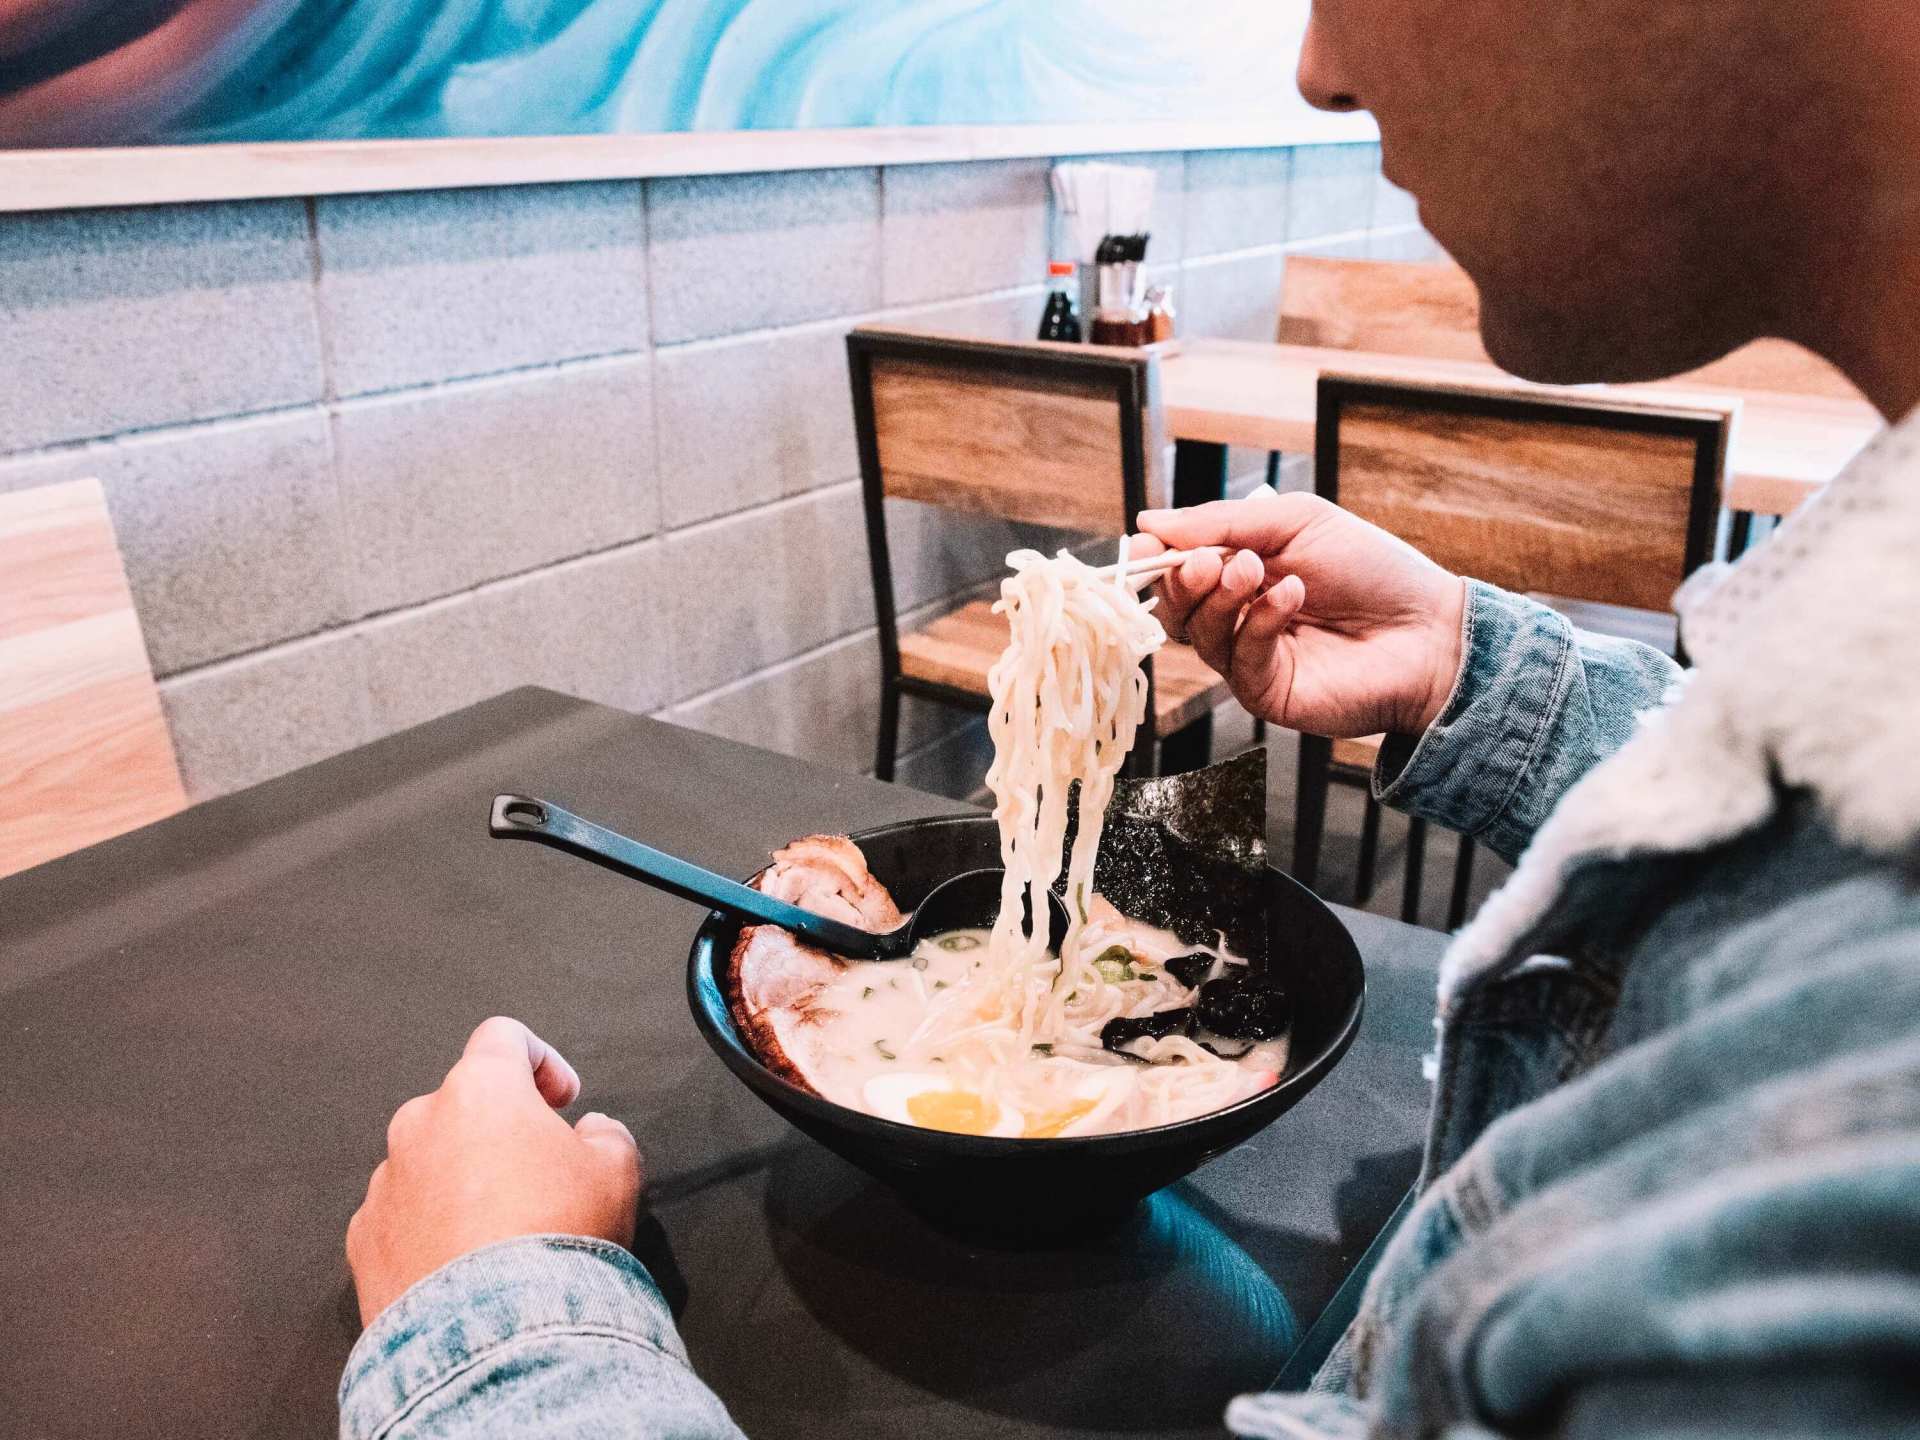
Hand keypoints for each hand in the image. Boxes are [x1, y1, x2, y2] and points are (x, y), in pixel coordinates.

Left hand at [346, 1017, 642, 1327]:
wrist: (496, 1337)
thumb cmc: (558, 1237)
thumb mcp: (618, 1171)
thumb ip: (606, 1134)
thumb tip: (591, 1133)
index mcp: (480, 1090)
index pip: (503, 1037)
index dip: (542, 1062)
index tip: (564, 1102)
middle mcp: (419, 1124)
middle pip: (463, 1105)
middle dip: (500, 1131)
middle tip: (540, 1177)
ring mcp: (383, 1184)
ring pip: (428, 1163)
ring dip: (462, 1181)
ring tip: (502, 1235)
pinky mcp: (361, 1242)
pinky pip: (401, 1219)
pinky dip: (430, 1231)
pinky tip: (467, 1269)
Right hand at [1136, 493, 1465, 737]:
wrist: (1429, 630)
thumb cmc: (1372, 570)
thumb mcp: (1297, 522)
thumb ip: (1224, 521)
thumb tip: (1148, 523)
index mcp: (1240, 573)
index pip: (1177, 568)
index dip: (1156, 556)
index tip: (1148, 544)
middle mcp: (1237, 618)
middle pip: (1174, 606)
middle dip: (1182, 578)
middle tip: (1212, 561)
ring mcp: (1249, 658)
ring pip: (1198, 633)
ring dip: (1221, 595)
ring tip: (1258, 571)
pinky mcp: (1265, 692)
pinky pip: (1237, 658)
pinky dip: (1258, 621)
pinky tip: (1292, 597)